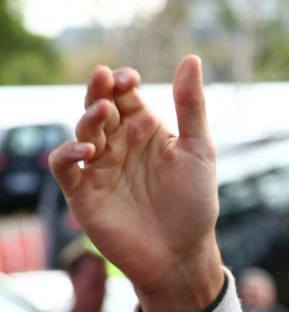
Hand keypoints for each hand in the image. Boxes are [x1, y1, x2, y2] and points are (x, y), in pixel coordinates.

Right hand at [49, 57, 225, 311]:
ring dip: (89, 119)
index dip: (122, 82)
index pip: (126, 96)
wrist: (183, 254)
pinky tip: (88, 150)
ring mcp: (100, 168)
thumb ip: (191, 106)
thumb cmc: (195, 203)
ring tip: (104, 113)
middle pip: (99, 108)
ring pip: (82, 132)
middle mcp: (120, 145)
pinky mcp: (84, 194)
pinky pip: (66, 167)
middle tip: (105, 80)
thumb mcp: (199, 150)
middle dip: (99, 92)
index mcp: (146, 131)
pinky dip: (69, 153)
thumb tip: (191, 58)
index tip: (129, 78)